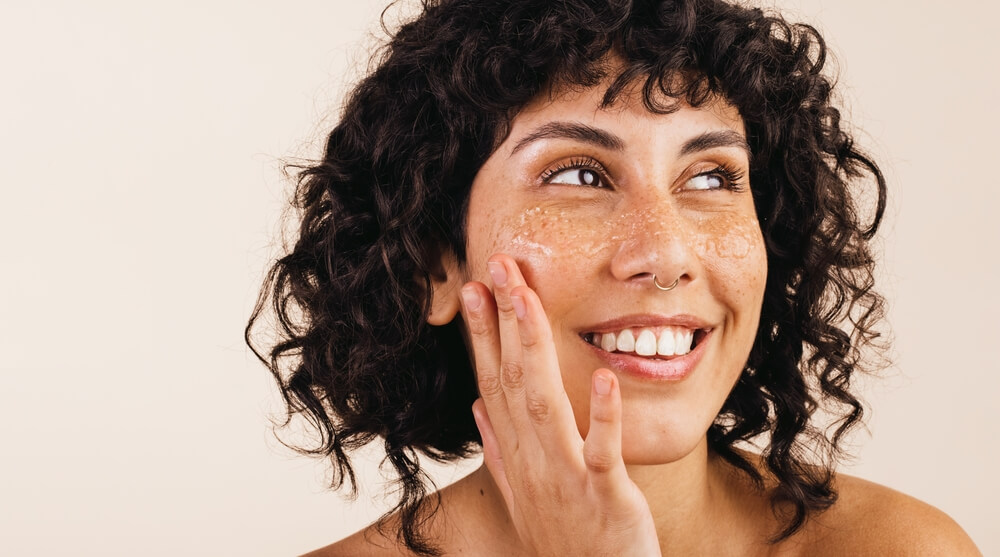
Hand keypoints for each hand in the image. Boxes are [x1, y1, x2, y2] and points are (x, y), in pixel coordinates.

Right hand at [460, 254, 661, 556]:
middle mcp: (533, 463)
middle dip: (501, 322)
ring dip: (532, 350)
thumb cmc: (565, 544)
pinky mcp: (606, 499)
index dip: (481, 335)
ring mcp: (567, 479)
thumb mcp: (522, 497)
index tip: (473, 289)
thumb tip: (478, 408)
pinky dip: (604, 416)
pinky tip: (609, 377)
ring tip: (525, 299)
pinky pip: (604, 453)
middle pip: (511, 382)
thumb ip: (499, 451)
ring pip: (545, 406)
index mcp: (517, 457)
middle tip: (497, 267)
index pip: (491, 384)